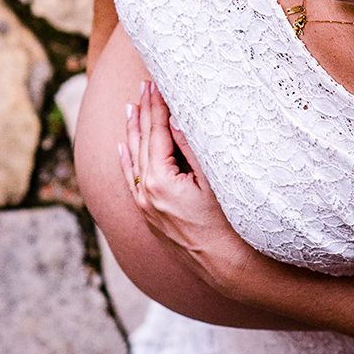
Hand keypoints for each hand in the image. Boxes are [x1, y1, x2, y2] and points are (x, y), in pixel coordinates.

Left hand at [119, 81, 253, 290]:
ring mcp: (146, 208)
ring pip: (134, 160)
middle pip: (142, 143)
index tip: (156, 82)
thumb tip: (176, 118)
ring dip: (133, 132)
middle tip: (145, 85)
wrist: (230, 271)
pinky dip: (126, 162)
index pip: (156, 133)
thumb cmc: (231, 226)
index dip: (157, 105)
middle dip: (144, 112)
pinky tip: (122, 148)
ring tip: (131, 107)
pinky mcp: (151, 218)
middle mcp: (146, 195)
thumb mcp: (216, 182)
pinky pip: (131, 182)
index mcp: (160, 182)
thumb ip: (193, 148)